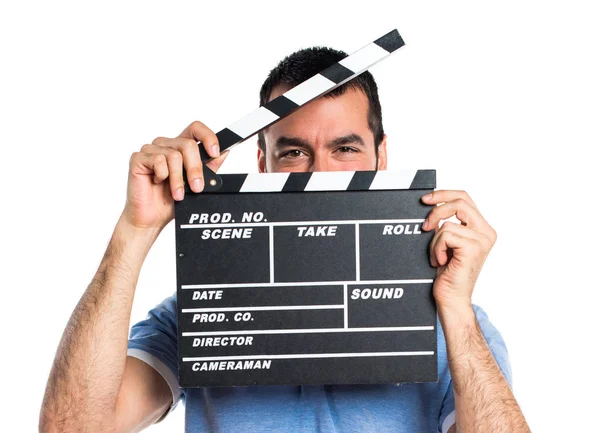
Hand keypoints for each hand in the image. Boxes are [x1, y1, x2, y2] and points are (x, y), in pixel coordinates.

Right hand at [122, 121, 228, 229]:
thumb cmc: (170, 201)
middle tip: (196, 187)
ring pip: (174, 155)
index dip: (208, 137)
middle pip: (188, 144)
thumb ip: (208, 167)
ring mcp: (151, 150)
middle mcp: (166, 145)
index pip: (195, 129)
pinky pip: (158, 160)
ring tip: (177, 194)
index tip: (215, 154)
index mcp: (180, 147)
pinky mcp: (138, 158)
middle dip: (195, 169)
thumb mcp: (196, 184)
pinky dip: (162, 175)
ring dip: (178, 178)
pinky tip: (157, 182)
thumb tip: (224, 152)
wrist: (151, 218)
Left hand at [421, 190, 496, 310]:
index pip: (464, 198)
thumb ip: (445, 222)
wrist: (451, 299)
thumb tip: (431, 203)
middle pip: (460, 202)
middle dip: (436, 210)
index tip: (425, 199)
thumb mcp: (446, 242)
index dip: (444, 194)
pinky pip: (445, 235)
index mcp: (482, 228)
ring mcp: (482, 240)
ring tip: (438, 258)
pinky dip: (436, 249)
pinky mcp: (473, 248)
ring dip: (434, 242)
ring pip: (447, 223)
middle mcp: (486, 232)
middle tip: (424, 226)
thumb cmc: (446, 273)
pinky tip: (440, 263)